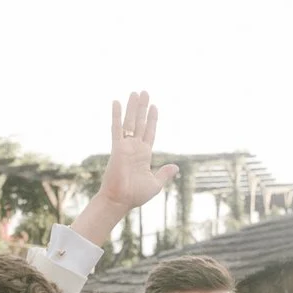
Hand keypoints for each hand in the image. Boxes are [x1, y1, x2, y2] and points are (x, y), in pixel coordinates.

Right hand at [101, 92, 177, 210]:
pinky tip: (117, 102)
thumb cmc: (135, 195)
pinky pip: (116, 128)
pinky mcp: (117, 147)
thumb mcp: (155, 184)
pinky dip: (117, 115)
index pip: (149, 132)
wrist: (120, 200)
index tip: (154, 106)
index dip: (152, 119)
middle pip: (140, 123)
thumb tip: (175, 167)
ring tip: (135, 92)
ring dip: (133, 107)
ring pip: (130, 122)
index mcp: (144, 155)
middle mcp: (135, 147)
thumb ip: (164, 173)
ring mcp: (126, 146)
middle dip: (142, 108)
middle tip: (144, 92)